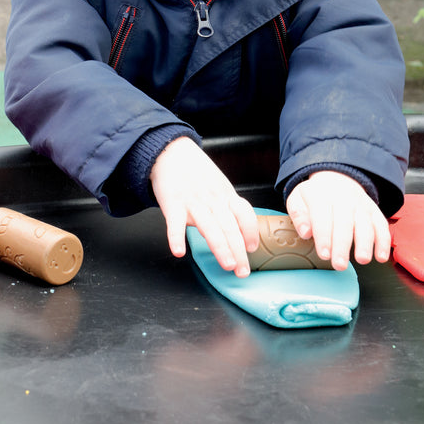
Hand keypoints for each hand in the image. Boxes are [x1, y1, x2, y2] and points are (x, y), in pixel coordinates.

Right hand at [150, 137, 258, 276]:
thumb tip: (239, 231)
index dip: (250, 231)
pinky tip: (179, 251)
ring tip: (227, 264)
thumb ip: (227, 206)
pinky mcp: (172, 203)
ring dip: (220, 247)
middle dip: (238, 251)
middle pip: (229, 227)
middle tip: (243, 271)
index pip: (244, 214)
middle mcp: (212, 200)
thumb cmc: (195, 171)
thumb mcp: (218, 184)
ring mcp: (193, 202)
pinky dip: (176, 237)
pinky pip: (175, 223)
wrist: (170, 152)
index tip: (252, 248)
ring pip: (210, 227)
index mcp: (225, 195)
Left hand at [286, 170, 390, 270]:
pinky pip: (381, 225)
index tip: (324, 255)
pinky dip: (383, 241)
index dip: (324, 238)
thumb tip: (305, 232)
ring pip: (365, 224)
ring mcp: (361, 204)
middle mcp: (343, 199)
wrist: (336, 178)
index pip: (322, 218)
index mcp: (321, 196)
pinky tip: (381, 256)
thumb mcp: (298, 199)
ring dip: (365, 243)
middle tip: (340, 264)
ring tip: (362, 260)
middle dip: (343, 245)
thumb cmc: (315, 196)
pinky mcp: (374, 211)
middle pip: (344, 223)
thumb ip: (299, 215)